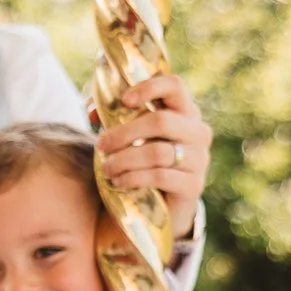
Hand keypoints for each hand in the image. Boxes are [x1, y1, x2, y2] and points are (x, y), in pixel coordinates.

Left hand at [96, 72, 211, 241]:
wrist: (160, 205)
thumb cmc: (141, 161)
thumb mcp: (127, 136)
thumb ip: (110, 117)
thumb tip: (92, 110)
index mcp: (183, 112)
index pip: (174, 85)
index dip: (149, 87)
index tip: (124, 101)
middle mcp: (197, 132)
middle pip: (161, 121)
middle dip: (124, 133)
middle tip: (101, 146)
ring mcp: (198, 159)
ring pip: (157, 152)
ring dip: (124, 160)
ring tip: (106, 169)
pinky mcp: (193, 186)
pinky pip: (159, 177)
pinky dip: (132, 178)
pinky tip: (118, 182)